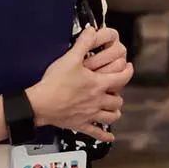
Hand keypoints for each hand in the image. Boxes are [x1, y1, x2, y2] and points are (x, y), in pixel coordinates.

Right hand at [26, 27, 132, 141]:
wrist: (40, 104)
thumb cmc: (55, 82)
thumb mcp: (70, 59)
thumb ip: (82, 44)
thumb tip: (91, 30)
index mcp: (98, 84)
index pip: (122, 78)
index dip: (128, 71)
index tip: (128, 67)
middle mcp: (98, 101)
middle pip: (118, 100)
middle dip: (119, 93)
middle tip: (115, 88)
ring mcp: (90, 115)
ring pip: (111, 116)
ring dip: (114, 112)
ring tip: (113, 107)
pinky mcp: (80, 125)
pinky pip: (96, 133)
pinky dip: (105, 136)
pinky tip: (110, 137)